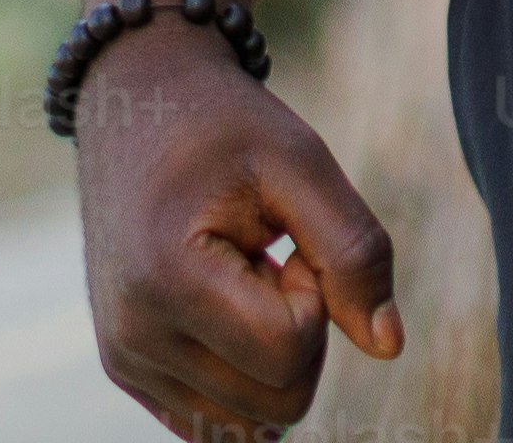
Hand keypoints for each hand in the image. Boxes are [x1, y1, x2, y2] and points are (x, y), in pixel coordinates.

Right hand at [76, 22, 402, 437]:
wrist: (136, 102)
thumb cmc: (224, 127)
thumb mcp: (301, 162)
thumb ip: (355, 251)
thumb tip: (388, 347)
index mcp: (165, 278)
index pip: (289, 351)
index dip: (313, 293)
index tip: (284, 238)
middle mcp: (131, 336)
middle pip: (277, 403)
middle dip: (299, 332)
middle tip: (269, 256)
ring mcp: (124, 360)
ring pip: (251, 423)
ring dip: (271, 357)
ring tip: (242, 276)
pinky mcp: (125, 371)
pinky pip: (216, 424)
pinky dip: (244, 378)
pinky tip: (226, 309)